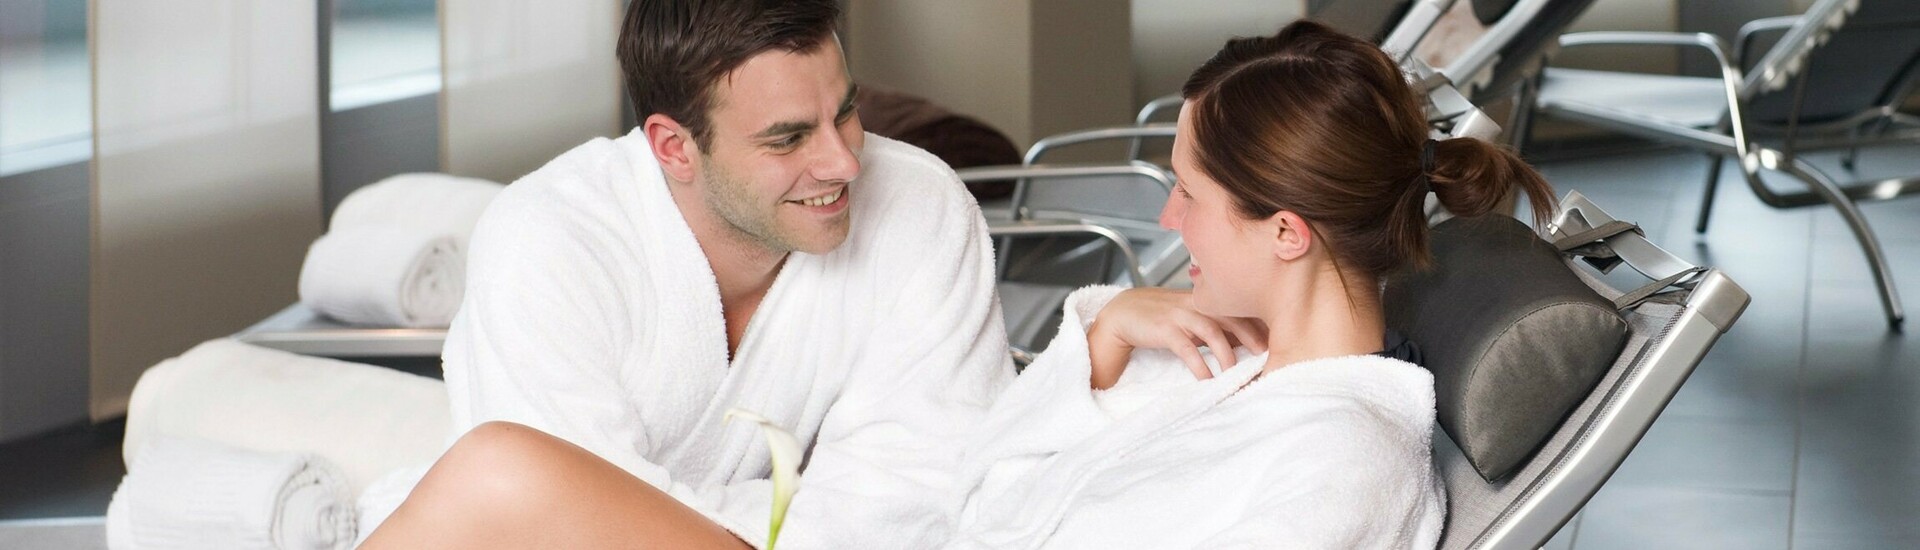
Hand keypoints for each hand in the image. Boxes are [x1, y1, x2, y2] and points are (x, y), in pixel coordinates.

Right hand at [1086, 288, 1266, 389]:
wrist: (1123, 313)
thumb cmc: (1161, 317)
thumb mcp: (1191, 316)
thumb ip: (1215, 323)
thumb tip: (1245, 341)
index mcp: (1206, 300)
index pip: (1238, 308)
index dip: (1258, 323)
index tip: (1276, 340)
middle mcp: (1196, 304)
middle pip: (1231, 316)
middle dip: (1251, 336)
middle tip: (1266, 357)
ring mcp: (1180, 315)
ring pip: (1212, 331)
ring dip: (1228, 354)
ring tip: (1237, 374)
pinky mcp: (1164, 330)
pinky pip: (1187, 349)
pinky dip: (1200, 366)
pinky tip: (1208, 381)